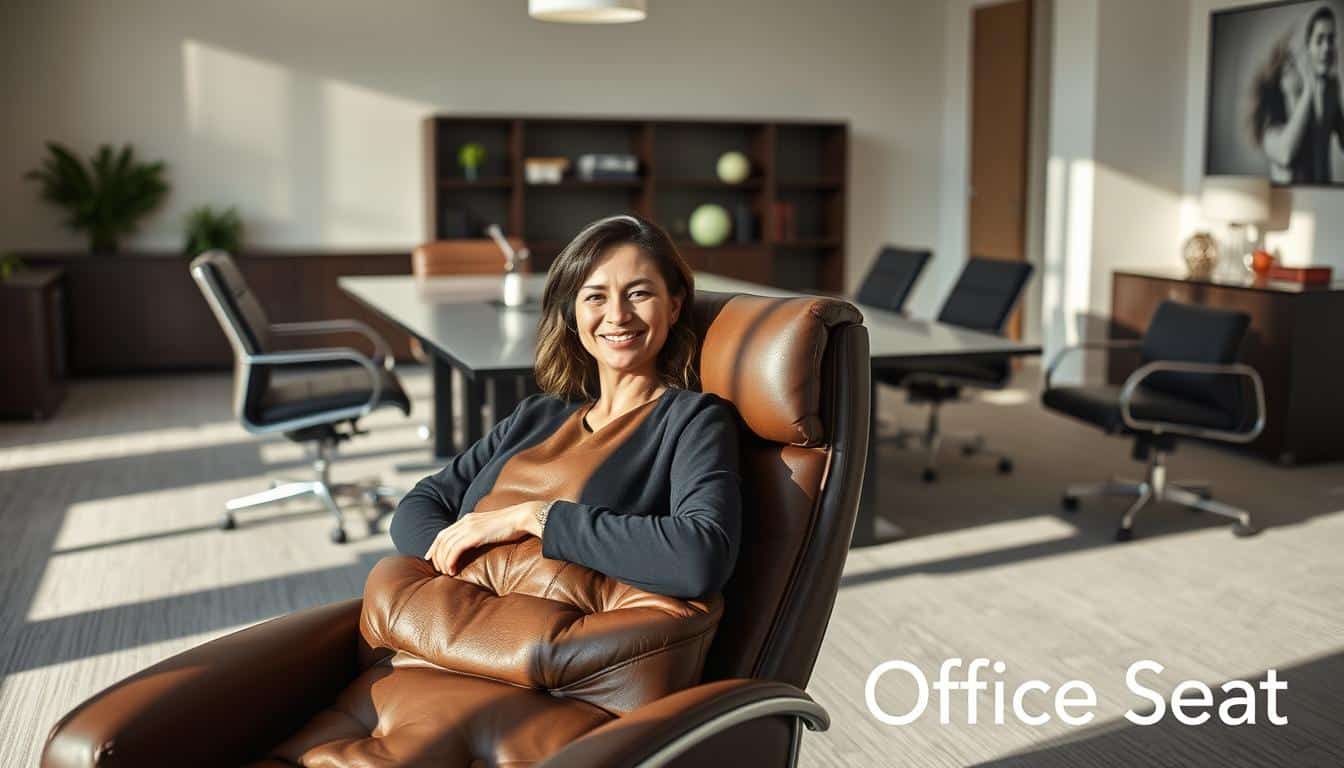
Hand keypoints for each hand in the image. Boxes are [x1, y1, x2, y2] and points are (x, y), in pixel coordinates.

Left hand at [424, 501, 545, 575]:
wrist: (523, 517)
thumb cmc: (512, 526)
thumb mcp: (490, 529)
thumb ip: (480, 535)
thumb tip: (475, 546)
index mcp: (468, 519)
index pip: (443, 533)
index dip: (434, 547)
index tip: (431, 559)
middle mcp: (465, 521)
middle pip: (441, 539)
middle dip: (436, 556)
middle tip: (437, 570)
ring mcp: (469, 527)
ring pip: (446, 546)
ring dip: (442, 561)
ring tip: (446, 573)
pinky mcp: (475, 534)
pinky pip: (455, 549)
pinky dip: (450, 561)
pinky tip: (452, 570)